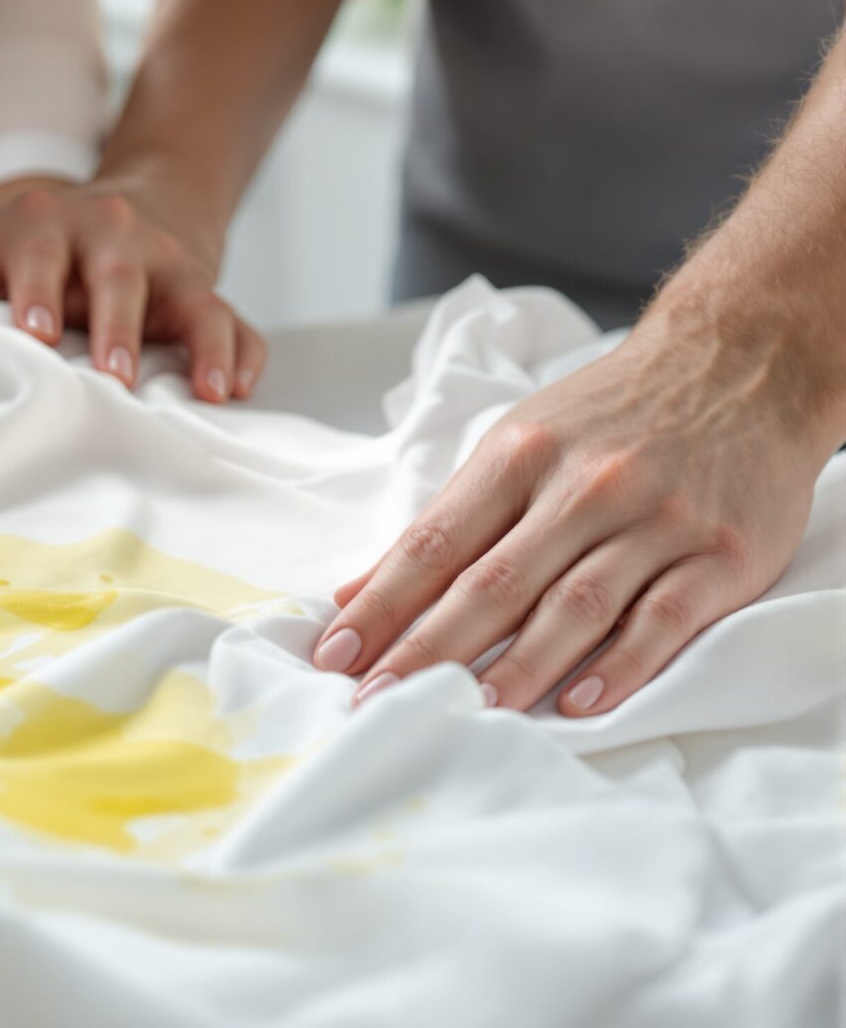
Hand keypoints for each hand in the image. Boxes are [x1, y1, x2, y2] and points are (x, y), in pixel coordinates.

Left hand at [0, 174, 265, 402]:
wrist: (120, 206)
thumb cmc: (35, 248)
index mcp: (48, 225)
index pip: (41, 255)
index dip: (37, 291)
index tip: (33, 334)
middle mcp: (114, 236)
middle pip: (121, 276)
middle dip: (118, 325)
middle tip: (115, 377)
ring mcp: (167, 264)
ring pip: (193, 298)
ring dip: (201, 343)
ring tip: (206, 391)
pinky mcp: (205, 292)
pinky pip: (235, 321)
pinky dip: (242, 354)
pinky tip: (239, 390)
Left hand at [312, 311, 836, 715]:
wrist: (742, 363)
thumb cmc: (611, 415)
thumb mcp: (516, 444)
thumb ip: (445, 522)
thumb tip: (357, 592)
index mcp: (520, 456)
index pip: (435, 543)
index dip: (381, 604)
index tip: (334, 655)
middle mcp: (585, 487)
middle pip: (493, 583)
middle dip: (427, 649)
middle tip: (377, 701)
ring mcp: (657, 521)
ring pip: (575, 607)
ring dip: (515, 668)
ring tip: (464, 714)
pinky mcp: (723, 554)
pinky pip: (665, 619)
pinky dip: (621, 665)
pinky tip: (577, 704)